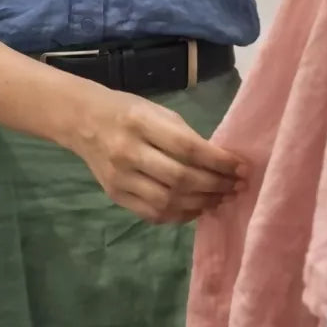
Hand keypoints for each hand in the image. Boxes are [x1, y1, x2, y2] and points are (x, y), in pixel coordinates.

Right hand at [66, 88, 248, 224]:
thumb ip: (185, 136)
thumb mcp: (158, 112)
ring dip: (202, 204)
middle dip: (216, 185)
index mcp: (141, 123)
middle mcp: (128, 152)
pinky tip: (197, 208)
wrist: (84, 121)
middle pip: (181, 178)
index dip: (219, 161)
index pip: (187, 148)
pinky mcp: (115, 196)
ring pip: (169, 201)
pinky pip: (153, 214)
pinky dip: (180, 215)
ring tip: (222, 198)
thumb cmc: (128, 111)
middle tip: (238, 186)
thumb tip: (222, 163)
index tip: (242, 167)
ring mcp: (120, 178)